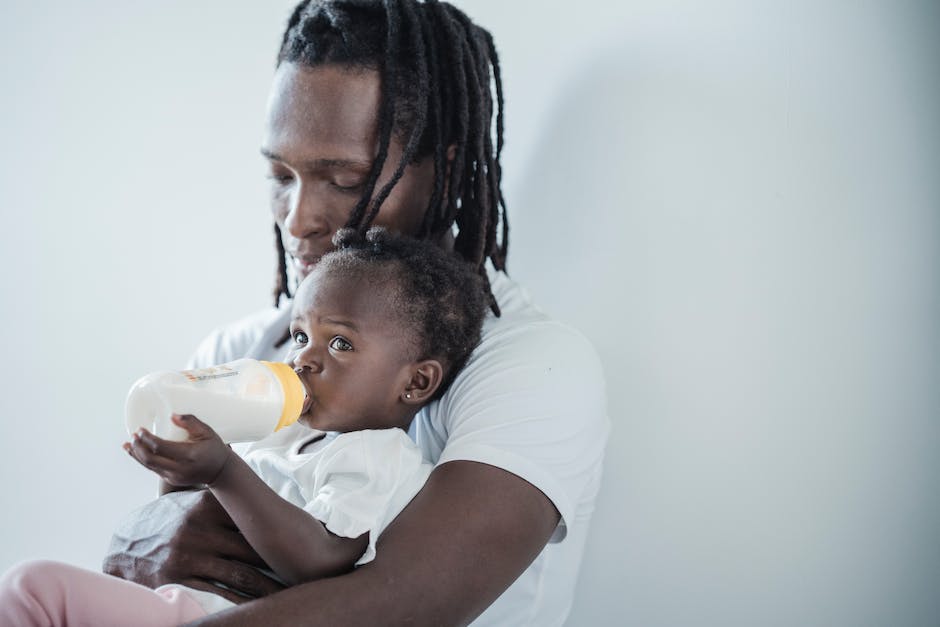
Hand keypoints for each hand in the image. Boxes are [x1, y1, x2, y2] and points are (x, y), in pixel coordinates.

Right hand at [102, 489, 285, 602]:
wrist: (125, 548)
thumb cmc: (165, 521)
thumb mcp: (187, 499)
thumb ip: (213, 493)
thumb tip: (244, 475)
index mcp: (206, 506)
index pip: (250, 519)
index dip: (276, 532)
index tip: (297, 540)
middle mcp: (200, 529)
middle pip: (251, 549)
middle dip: (277, 563)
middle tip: (301, 571)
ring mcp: (191, 555)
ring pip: (240, 574)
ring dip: (266, 586)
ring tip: (286, 592)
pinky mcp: (181, 578)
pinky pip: (220, 592)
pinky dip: (241, 600)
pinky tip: (257, 605)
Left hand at [124, 414, 230, 486]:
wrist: (220, 472)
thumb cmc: (214, 449)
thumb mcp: (207, 432)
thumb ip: (191, 422)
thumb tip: (172, 416)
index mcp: (189, 455)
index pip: (161, 447)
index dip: (147, 438)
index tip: (141, 429)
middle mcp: (179, 468)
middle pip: (150, 459)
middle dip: (138, 447)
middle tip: (134, 435)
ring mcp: (174, 476)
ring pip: (148, 466)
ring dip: (136, 454)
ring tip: (129, 443)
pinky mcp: (171, 480)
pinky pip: (152, 469)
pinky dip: (142, 460)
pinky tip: (134, 452)